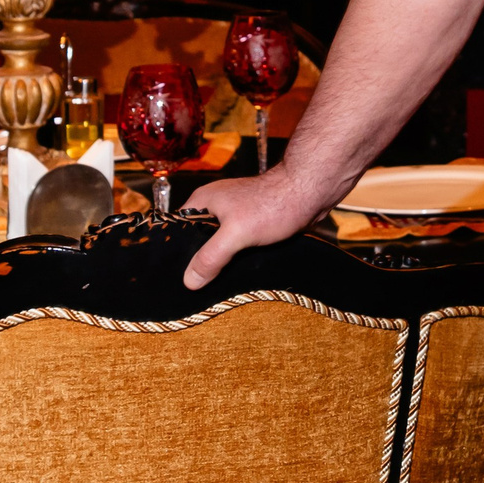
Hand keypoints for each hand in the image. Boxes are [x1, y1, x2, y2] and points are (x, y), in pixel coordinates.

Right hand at [181, 168, 336, 289]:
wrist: (312, 193)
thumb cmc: (274, 205)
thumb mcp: (236, 233)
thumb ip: (210, 256)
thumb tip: (188, 281)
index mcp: (203, 202)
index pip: (176, 231)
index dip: (173, 254)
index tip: (171, 279)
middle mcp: (216, 208)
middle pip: (197, 242)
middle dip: (197, 263)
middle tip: (193, 290)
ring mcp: (234, 217)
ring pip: (219, 246)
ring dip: (219, 264)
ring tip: (212, 288)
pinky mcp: (252, 227)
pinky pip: (236, 248)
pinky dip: (235, 261)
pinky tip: (235, 277)